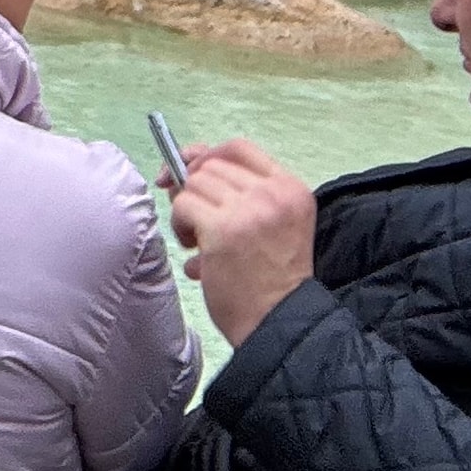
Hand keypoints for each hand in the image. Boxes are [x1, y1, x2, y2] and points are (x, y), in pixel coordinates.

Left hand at [167, 140, 315, 347]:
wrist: (279, 322)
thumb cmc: (270, 280)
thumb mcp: (272, 225)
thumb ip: (238, 193)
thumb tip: (181, 162)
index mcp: (291, 189)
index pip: (239, 148)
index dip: (206, 154)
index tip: (187, 170)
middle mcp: (273, 193)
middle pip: (210, 166)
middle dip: (192, 188)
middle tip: (196, 220)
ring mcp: (249, 209)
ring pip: (193, 184)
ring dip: (187, 212)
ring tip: (201, 242)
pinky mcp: (223, 228)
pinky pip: (182, 206)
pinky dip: (180, 226)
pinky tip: (196, 251)